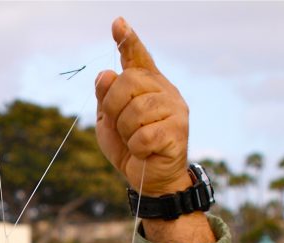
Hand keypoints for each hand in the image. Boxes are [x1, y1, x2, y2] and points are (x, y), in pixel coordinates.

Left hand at [95, 17, 189, 196]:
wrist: (149, 179)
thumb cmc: (130, 147)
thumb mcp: (109, 121)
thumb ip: (105, 98)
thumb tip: (105, 74)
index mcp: (147, 86)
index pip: (137, 58)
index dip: (128, 41)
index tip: (117, 24)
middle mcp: (164, 91)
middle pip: (128, 82)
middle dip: (114, 106)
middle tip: (121, 125)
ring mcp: (175, 109)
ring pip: (136, 110)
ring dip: (126, 131)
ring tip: (135, 140)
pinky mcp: (178, 131)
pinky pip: (144, 134)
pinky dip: (136, 147)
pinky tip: (145, 151)